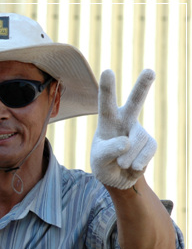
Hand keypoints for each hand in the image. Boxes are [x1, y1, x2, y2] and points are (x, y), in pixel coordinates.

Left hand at [90, 69, 156, 188]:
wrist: (117, 176)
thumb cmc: (103, 162)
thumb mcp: (99, 159)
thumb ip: (109, 150)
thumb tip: (127, 142)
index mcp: (107, 121)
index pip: (106, 103)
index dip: (107, 88)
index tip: (107, 71)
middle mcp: (125, 120)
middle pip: (135, 102)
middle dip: (142, 87)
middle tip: (149, 71)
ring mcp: (139, 131)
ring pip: (137, 141)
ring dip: (126, 158)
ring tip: (120, 164)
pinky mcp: (150, 143)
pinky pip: (146, 152)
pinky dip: (137, 163)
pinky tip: (132, 166)